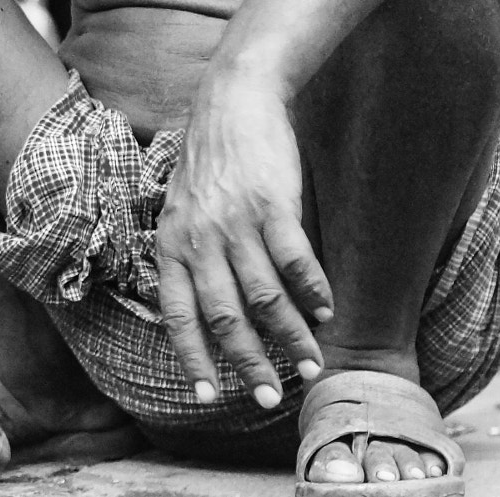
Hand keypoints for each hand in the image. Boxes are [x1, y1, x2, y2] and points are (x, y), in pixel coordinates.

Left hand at [155, 79, 332, 407]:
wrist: (233, 100)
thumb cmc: (211, 161)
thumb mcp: (182, 209)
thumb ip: (190, 255)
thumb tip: (208, 312)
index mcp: (172, 243)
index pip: (178, 314)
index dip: (193, 358)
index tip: (209, 399)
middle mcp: (199, 238)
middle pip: (224, 316)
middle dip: (247, 364)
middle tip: (269, 398)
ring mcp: (235, 221)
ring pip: (265, 297)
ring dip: (290, 338)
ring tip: (310, 366)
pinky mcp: (272, 204)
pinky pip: (295, 260)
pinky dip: (313, 292)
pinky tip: (327, 312)